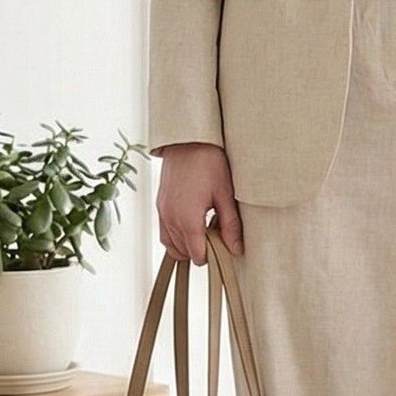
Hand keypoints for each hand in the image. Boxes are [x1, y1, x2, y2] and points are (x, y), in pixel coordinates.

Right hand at [155, 141, 244, 263]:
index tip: (224, 245)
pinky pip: (164, 231)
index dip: (213, 255)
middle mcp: (170, 218)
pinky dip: (176, 235)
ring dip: (187, 245)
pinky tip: (192, 223)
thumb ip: (230, 225)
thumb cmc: (208, 162)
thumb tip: (236, 249)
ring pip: (170, 245)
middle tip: (217, 235)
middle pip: (183, 253)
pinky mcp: (159, 204)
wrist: (187, 140)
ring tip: (205, 230)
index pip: (197, 255)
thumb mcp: (225, 194)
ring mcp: (162, 211)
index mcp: (187, 219)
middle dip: (200, 250)